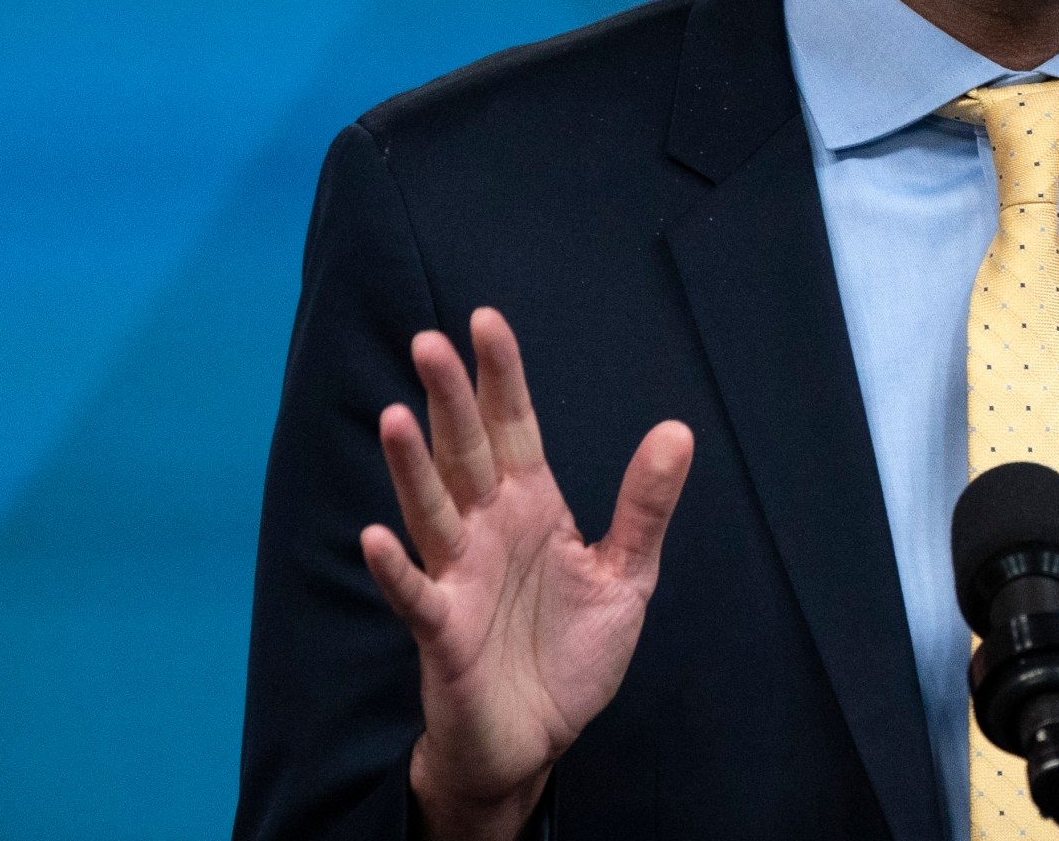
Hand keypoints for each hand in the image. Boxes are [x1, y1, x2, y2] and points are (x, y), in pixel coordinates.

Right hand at [360, 308, 694, 840]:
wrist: (538, 738)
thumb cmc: (570, 652)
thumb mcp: (627, 575)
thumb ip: (646, 506)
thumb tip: (678, 428)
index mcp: (532, 508)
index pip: (515, 429)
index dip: (501, 377)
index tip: (486, 320)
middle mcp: (488, 532)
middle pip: (465, 455)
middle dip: (449, 401)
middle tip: (428, 342)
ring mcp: (459, 578)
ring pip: (432, 511)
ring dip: (411, 468)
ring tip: (394, 416)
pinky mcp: (444, 633)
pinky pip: (417, 596)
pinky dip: (398, 569)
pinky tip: (380, 537)